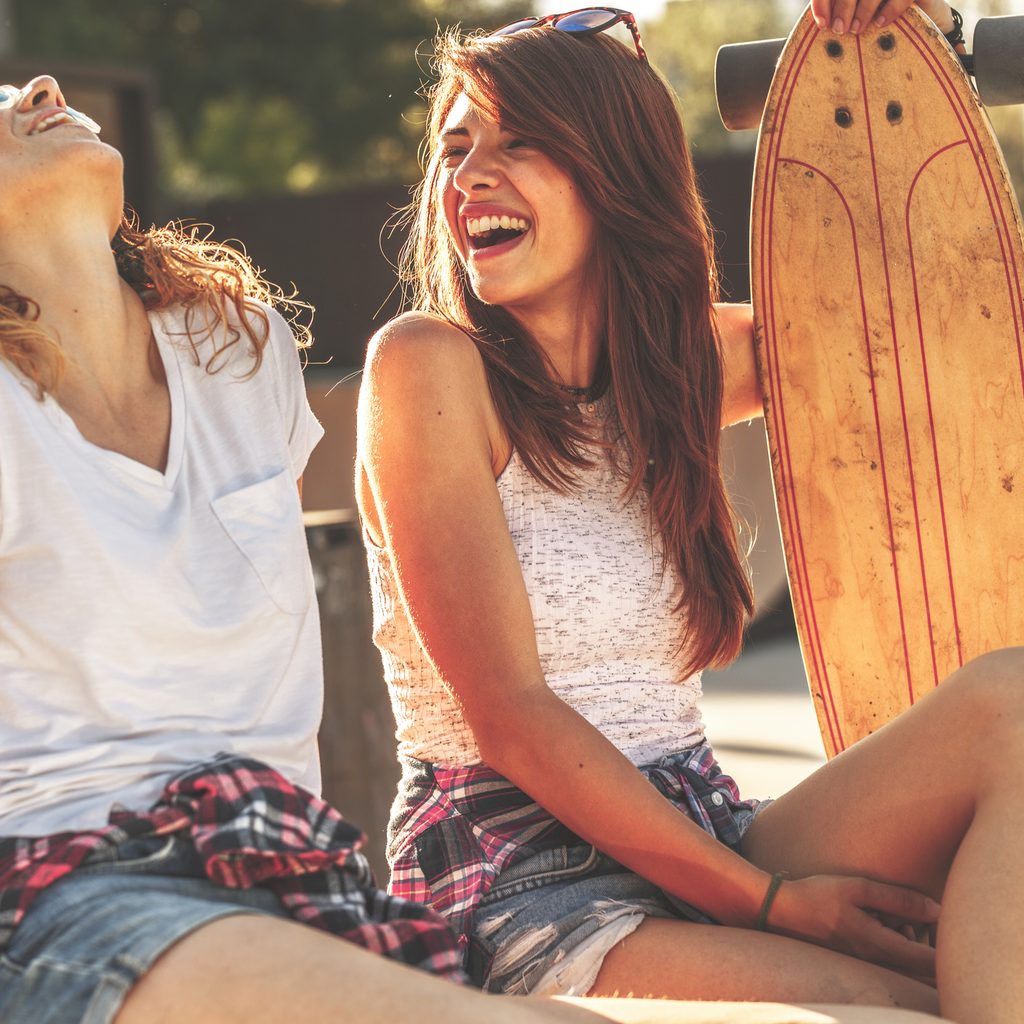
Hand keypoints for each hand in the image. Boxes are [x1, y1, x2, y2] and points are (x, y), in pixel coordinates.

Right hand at [765, 874, 940, 976]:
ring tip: (887, 913)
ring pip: (906, 959)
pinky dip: (893, 939)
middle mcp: (878, 962)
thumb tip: (937, 910)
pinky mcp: (861, 959)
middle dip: (925, 938)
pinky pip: (891, 956)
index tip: (944, 922)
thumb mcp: (858, 888)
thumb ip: (899, 899)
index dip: (947, 948)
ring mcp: (869, 963)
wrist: (782, 910)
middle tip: (911, 910)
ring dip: (908, 938)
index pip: (931, 963)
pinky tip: (874, 919)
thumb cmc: (819, 895)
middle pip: (922, 963)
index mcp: (881, 946)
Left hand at [810, 0, 954, 35]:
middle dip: (843, 6)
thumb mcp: (861, 15)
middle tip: (839, 29)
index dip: (824, 2)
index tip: (822, 24)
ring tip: (856, 29)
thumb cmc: (885, 16)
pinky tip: (880, 23)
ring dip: (864, 8)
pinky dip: (890, 9)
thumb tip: (822, 24)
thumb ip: (844, 12)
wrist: (926, 18)